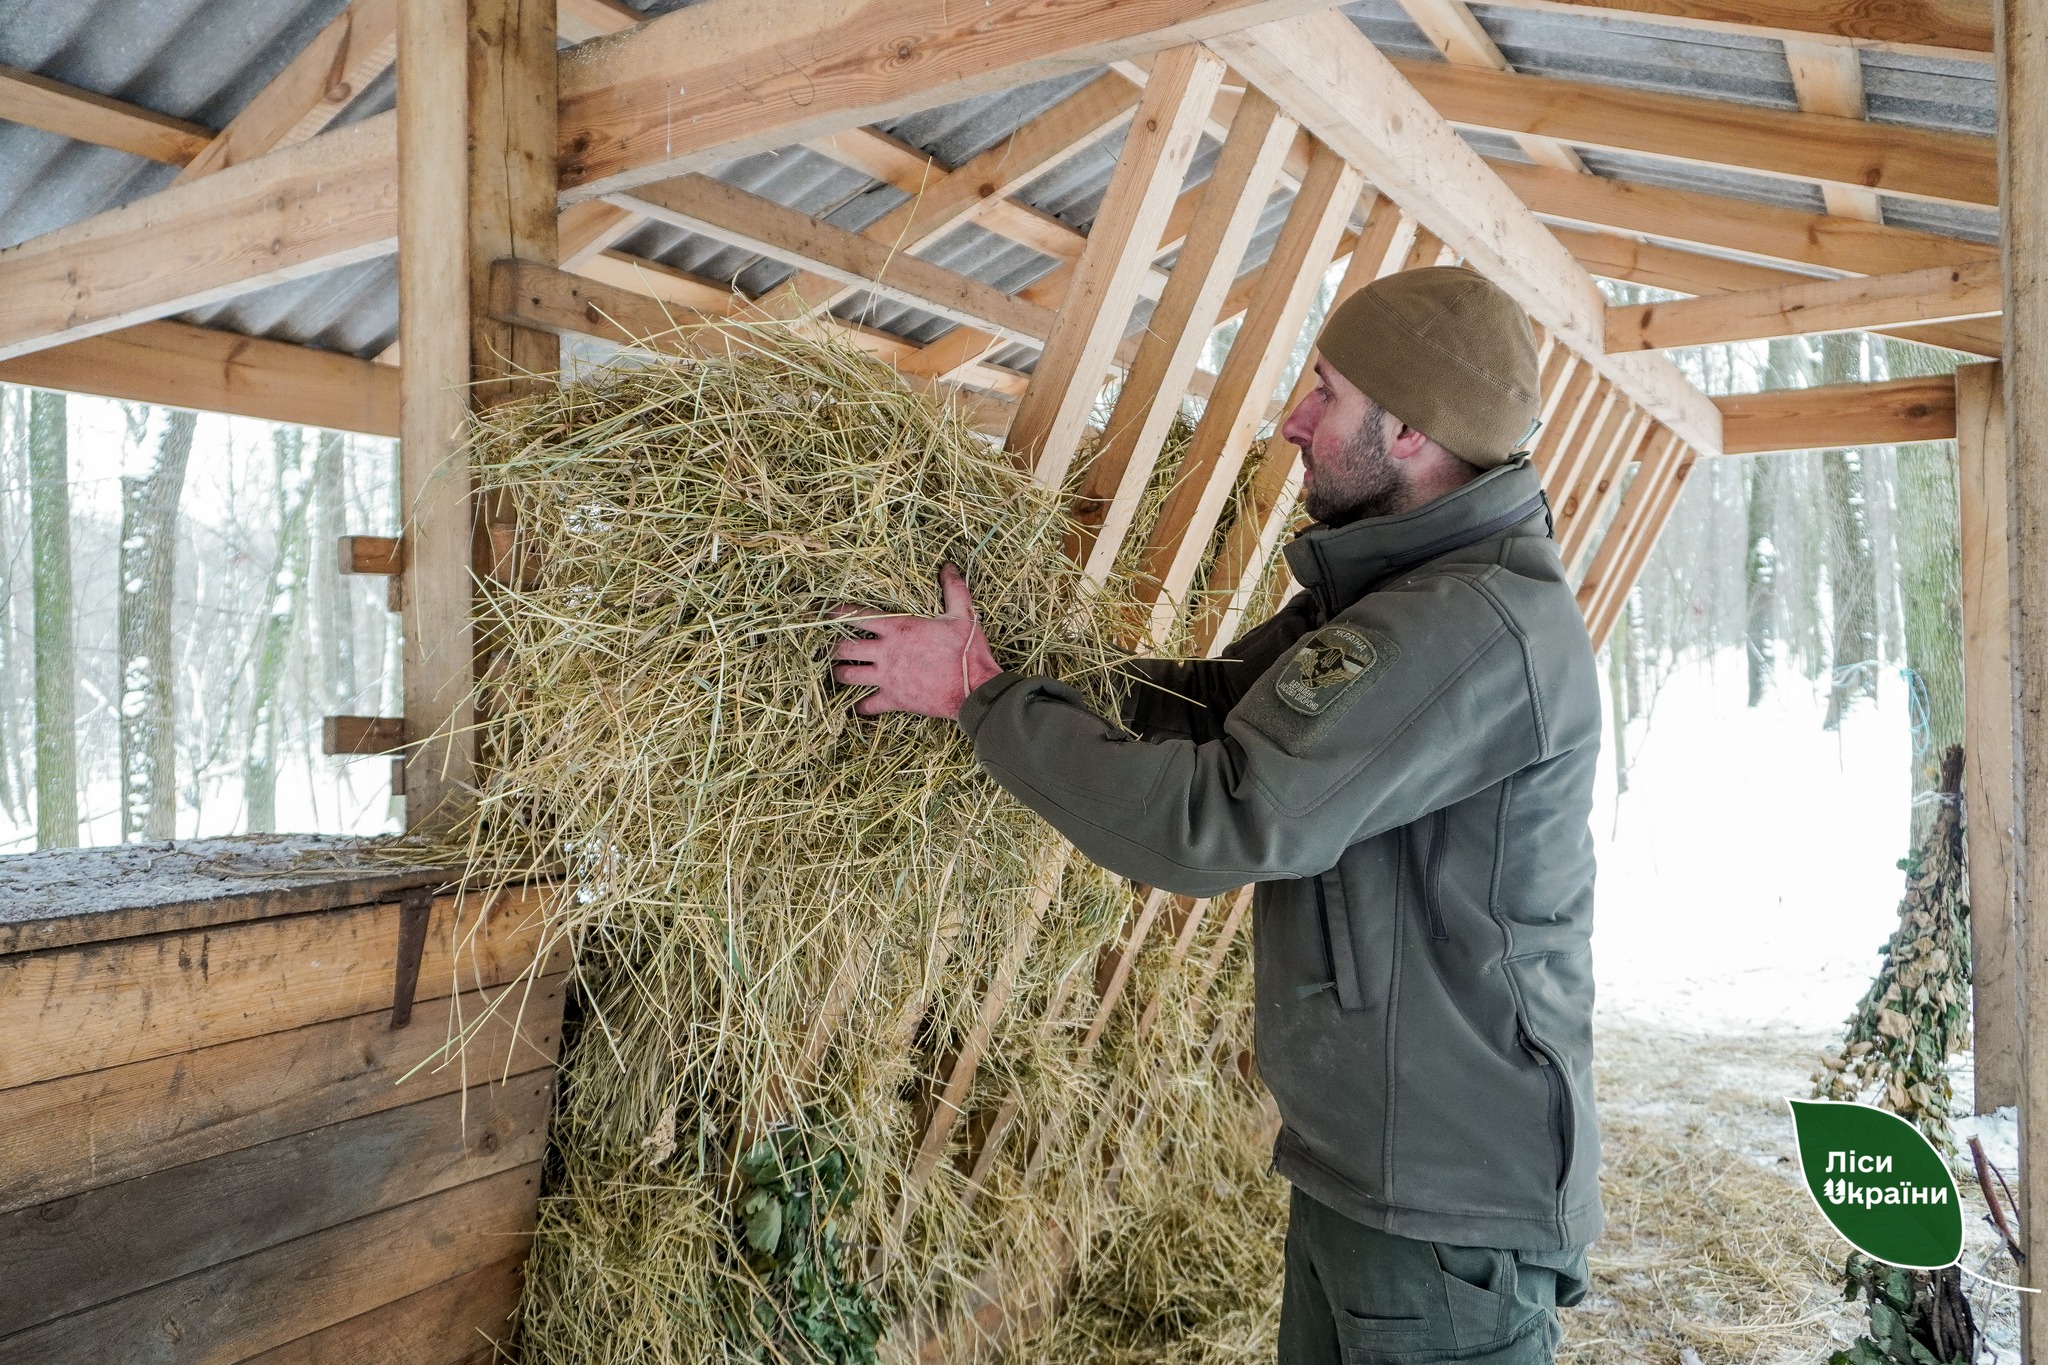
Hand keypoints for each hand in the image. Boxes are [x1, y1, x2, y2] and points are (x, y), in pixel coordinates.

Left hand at [831, 564, 1001, 719]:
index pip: (859, 616)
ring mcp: (887, 678)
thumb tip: (948, 567)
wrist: (973, 690)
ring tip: (839, 670)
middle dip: (834, 646)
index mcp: (899, 629)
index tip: (829, 613)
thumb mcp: (963, 615)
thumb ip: (953, 589)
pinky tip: (858, 705)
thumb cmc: (967, 652)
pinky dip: (860, 706)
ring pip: (849, 676)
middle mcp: (887, 653)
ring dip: (840, 673)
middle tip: (831, 646)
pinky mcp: (894, 700)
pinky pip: (868, 706)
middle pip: (845, 648)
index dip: (840, 613)